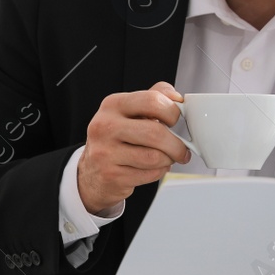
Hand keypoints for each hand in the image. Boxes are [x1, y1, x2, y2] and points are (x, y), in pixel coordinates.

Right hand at [77, 81, 190, 213]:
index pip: (152, 100)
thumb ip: (154, 98)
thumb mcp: (130, 112)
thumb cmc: (117, 139)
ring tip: (166, 158)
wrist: (92, 171)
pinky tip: (152, 168)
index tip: (176, 120)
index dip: (172, 112)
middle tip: (181, 149)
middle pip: (155, 132)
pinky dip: (158, 172)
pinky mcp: (111, 175)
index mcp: (113, 105)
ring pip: (154, 157)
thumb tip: (177, 98)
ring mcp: (105, 152)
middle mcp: (105, 126)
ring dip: (168, 160)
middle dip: (176, 144)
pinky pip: (149, 174)